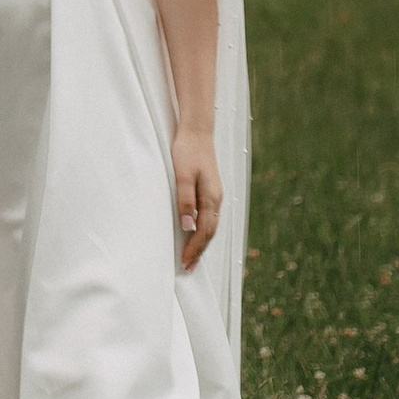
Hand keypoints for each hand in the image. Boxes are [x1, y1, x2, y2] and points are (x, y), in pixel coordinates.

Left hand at [173, 126, 221, 266]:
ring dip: (201, 242)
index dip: (195, 249)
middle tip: (187, 268)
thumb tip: (187, 226)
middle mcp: (216, 199)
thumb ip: (185, 200)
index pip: (204, 231)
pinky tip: (196, 234)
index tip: (185, 263)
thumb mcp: (182, 175)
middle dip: (199, 251)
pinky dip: (203, 230)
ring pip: (211, 225)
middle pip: (210, 232)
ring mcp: (215, 195)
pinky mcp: (210, 190)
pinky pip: (209, 217)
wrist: (196, 131)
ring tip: (191, 257)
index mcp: (211, 198)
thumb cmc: (187, 151)